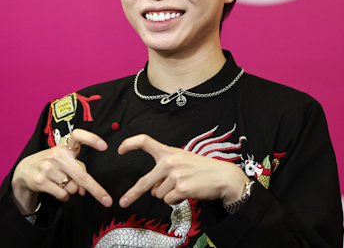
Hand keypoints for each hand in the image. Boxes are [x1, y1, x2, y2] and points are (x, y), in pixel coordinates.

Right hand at [11, 129, 112, 213]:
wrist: (25, 170)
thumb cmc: (51, 164)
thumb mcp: (64, 161)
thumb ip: (78, 172)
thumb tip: (83, 190)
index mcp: (64, 147)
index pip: (78, 136)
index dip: (91, 139)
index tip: (104, 146)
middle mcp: (57, 155)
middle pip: (81, 176)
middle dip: (96, 190)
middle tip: (107, 201)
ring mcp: (48, 168)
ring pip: (72, 188)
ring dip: (72, 190)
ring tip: (62, 183)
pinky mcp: (41, 180)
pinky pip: (62, 194)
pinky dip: (64, 196)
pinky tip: (57, 189)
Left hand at [117, 134, 248, 207]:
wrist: (223, 177)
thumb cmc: (203, 169)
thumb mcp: (183, 160)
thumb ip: (165, 169)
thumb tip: (152, 188)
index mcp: (169, 152)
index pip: (145, 141)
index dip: (130, 143)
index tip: (120, 149)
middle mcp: (169, 162)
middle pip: (145, 181)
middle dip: (133, 193)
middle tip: (123, 201)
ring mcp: (175, 175)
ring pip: (159, 194)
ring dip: (168, 194)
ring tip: (184, 186)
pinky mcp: (181, 188)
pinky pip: (169, 200)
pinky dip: (176, 200)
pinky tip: (187, 192)